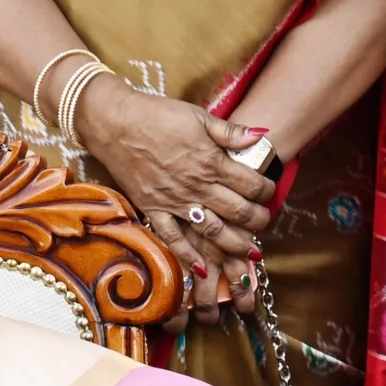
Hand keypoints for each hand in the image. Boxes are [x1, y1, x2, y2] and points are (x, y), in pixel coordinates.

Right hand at [76, 83, 271, 324]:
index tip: (270, 192)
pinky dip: (187, 255)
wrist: (116, 122)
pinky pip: (173, 238)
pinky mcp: (155, 210)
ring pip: (213, 231)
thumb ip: (230, 131)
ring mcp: (176, 202)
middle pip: (238, 211)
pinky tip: (202, 269)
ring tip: (250, 252)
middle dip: (258, 220)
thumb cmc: (158, 115)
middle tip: (265, 222)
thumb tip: (261, 136)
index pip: (251, 184)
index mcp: (212, 161)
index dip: (266, 191)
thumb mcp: (198, 116)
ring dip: (234, 244)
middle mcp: (198, 186)